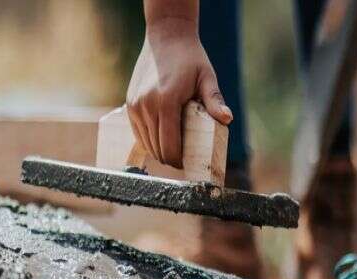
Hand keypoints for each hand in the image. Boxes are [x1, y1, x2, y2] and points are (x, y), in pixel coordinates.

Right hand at [126, 21, 230, 167]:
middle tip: (182, 160)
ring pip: (146, 143)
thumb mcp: (207, 77)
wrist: (165, 37)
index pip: (169, 146)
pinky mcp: (130, 104)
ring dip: (158, 150)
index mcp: (166, 102)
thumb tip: (227, 119)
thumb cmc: (190, 58)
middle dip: (169, 158)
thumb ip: (214, 100)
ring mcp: (135, 106)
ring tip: (172, 150)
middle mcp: (147, 106)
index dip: (178, 160)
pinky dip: (148, 139)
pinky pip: (138, 132)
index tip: (186, 164)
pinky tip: (161, 138)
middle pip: (157, 148)